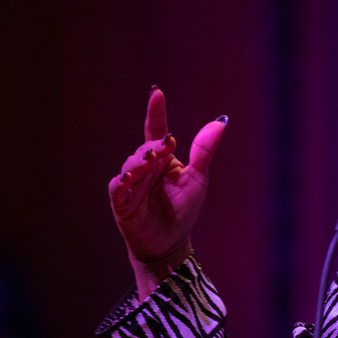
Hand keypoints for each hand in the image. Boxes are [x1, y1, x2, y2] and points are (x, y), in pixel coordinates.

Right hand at [108, 87, 225, 298]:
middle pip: (145, 148)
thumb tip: (220, 121)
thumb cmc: (183, 209)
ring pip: (130, 164)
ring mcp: (131, 183)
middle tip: (165, 145)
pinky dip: (122, 181)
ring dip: (140, 161)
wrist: (171, 244)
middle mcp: (145, 167)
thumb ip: (204, 150)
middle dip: (153, 146)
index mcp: (162, 158)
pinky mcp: (122, 202)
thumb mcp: (198, 178)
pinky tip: (128, 178)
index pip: (156, 130)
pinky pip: (117, 188)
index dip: (156, 111)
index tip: (156, 93)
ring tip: (150, 161)